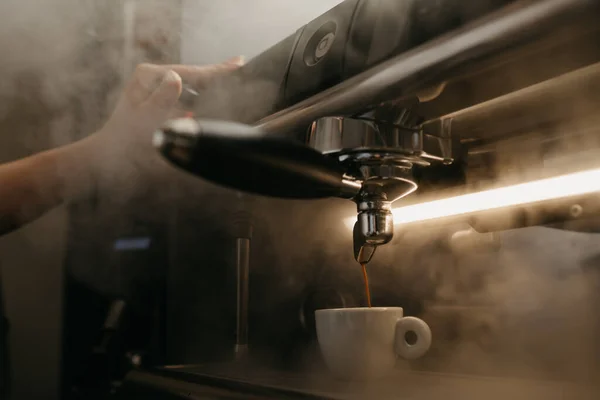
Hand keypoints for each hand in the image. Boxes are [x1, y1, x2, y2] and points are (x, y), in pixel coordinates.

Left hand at [82, 57, 243, 198]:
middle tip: (240, 64)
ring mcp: (159, 92)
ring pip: (193, 86)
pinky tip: (217, 95)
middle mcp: (155, 79)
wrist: (113, 159)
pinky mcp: (163, 106)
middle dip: (216, 74)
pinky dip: (203, 99)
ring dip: (211, 85)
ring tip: (233, 76)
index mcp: (149, 76)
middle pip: (194, 76)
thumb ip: (161, 99)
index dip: (216, 70)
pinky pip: (188, 100)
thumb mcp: (144, 119)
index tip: (239, 64)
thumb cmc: (126, 140)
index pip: (190, 72)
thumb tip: (176, 78)